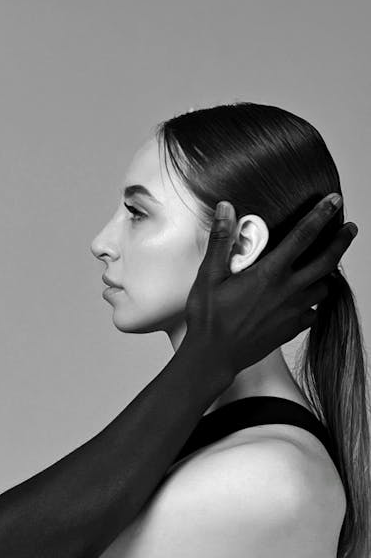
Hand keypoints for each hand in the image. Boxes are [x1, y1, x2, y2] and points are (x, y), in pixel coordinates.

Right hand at [184, 195, 357, 380]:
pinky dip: (313, 302)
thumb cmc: (209, 318)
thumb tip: (227, 209)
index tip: (333, 201)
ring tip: (323, 265)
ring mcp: (293, 311)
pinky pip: (313, 312)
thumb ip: (221, 240)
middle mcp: (288, 291)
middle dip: (341, 241)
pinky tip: (303, 299)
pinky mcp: (292, 329)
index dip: (321, 215)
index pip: (303, 236)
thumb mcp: (209, 275)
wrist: (214, 356)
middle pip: (327, 261)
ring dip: (326, 274)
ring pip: (323, 288)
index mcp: (270, 273)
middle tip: (348, 229)